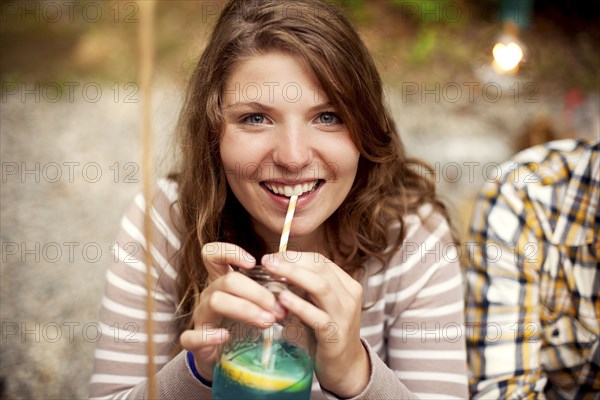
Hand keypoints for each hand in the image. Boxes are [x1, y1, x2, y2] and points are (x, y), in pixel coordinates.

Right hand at [180, 242, 285, 380]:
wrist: (227, 362)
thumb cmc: (244, 326)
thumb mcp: (256, 304)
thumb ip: (270, 292)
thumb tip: (298, 282)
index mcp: (222, 282)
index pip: (214, 254)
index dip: (230, 252)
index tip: (253, 263)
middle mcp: (209, 295)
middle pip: (227, 280)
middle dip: (257, 292)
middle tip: (279, 309)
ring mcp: (201, 317)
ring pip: (215, 301)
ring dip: (245, 309)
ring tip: (267, 321)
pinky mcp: (195, 343)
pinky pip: (192, 336)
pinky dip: (209, 336)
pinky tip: (225, 336)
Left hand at [261, 251, 369, 397]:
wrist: (345, 366)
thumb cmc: (327, 331)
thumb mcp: (322, 304)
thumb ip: (306, 288)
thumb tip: (275, 269)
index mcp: (347, 285)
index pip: (320, 261)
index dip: (295, 256)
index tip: (272, 256)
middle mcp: (349, 296)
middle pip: (320, 269)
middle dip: (291, 262)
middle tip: (267, 260)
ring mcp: (344, 315)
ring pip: (320, 287)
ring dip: (293, 276)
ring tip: (271, 272)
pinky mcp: (335, 335)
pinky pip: (316, 316)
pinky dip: (298, 305)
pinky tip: (282, 299)